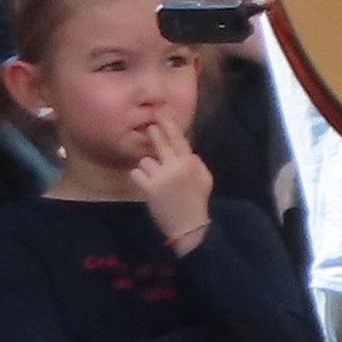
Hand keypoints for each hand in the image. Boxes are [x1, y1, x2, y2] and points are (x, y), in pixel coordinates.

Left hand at [125, 123, 213, 251]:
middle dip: (153, 134)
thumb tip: (187, 151)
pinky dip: (139, 178)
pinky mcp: (148, 188)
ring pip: (145, 161)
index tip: (161, 115)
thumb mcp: (205, 179)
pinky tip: (147, 186)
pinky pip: (136, 173)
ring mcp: (161, 177)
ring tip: (155, 179)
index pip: (178, 139)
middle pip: (160, 143)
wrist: (188, 226)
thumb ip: (197, 163)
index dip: (168, 125)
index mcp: (190, 163)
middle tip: (149, 127)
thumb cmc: (197, 201)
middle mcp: (175, 167)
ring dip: (148, 168)